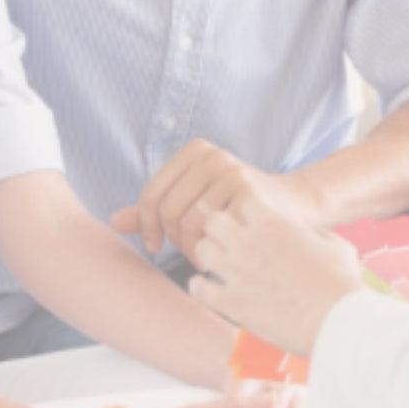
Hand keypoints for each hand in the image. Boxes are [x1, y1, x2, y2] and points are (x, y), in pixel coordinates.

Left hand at [110, 138, 317, 260]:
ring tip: (205, 255)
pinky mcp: (248, 191)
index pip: (152, 194)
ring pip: (188, 223)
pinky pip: (212, 230)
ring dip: (191, 249)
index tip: (154, 245)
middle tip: (187, 253)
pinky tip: (220, 256)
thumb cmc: (237, 208)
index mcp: (195, 151)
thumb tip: (114, 221)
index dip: (146, 226)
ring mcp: (231, 170)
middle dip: (172, 241)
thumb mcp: (195, 200)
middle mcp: (211, 155)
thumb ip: (155, 209)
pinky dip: (210, 250)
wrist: (294, 207)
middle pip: (167, 210)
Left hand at [190, 198, 362, 356]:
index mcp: (273, 223)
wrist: (339, 322)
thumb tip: (314, 236)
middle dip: (218, 230)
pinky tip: (215, 295)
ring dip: (208, 258)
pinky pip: (197, 287)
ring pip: (200, 249)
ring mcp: (236, 271)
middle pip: (212, 219)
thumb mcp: (336, 246)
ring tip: (221, 270)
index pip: (241, 199)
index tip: (251, 226)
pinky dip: (202, 290)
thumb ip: (318, 235)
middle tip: (229, 246)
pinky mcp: (231, 302)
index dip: (244, 212)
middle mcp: (249, 241)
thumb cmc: (342, 284)